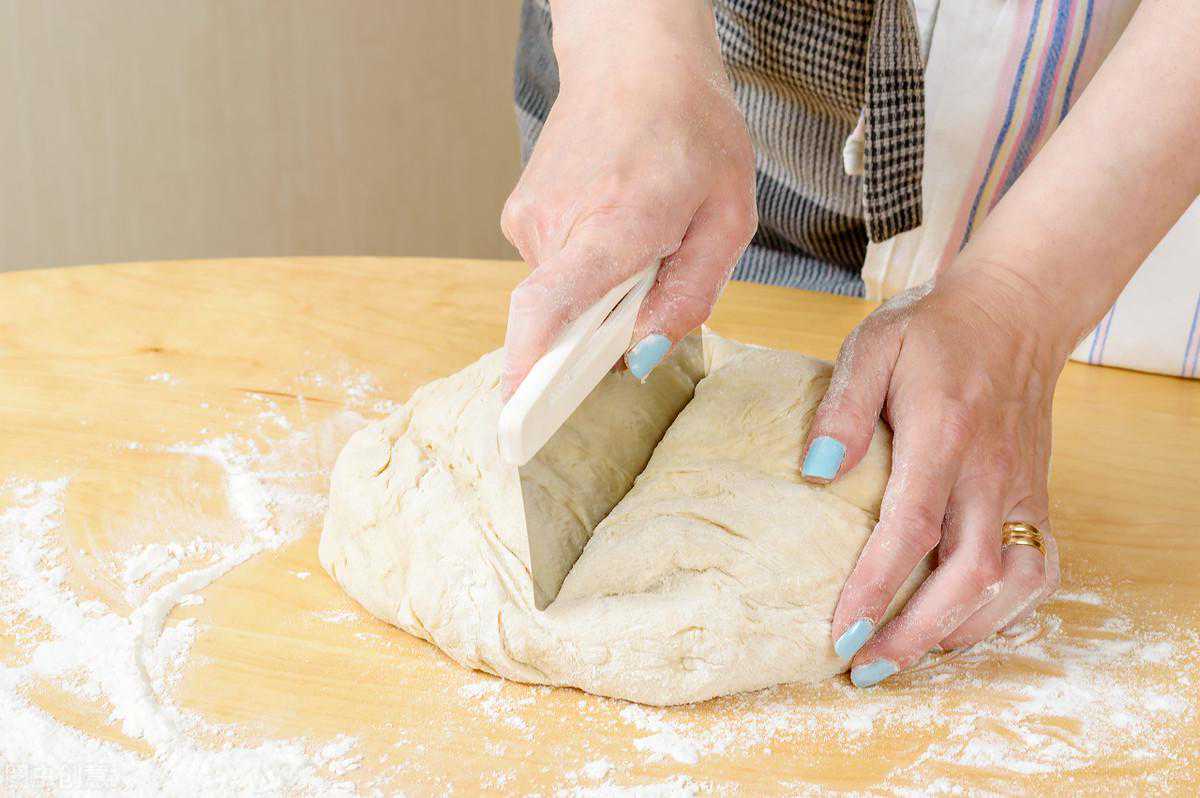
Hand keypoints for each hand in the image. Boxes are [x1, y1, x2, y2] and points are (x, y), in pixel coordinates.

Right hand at [499, 0, 756, 396]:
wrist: (635, 62)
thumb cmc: (691, 131)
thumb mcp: (727, 215)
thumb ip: (691, 293)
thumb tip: (642, 354)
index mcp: (616, 219)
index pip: (551, 304)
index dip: (529, 366)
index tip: (515, 414)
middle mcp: (556, 222)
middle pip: (567, 319)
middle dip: (610, 328)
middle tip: (657, 271)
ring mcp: (528, 218)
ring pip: (563, 297)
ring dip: (604, 293)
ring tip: (641, 235)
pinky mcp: (520, 216)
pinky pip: (554, 272)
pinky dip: (588, 270)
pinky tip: (616, 226)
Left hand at [802, 262, 1066, 686]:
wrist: (1015, 313)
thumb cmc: (933, 331)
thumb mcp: (872, 346)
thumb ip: (842, 406)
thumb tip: (816, 470)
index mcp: (945, 434)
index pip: (911, 527)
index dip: (876, 587)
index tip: (841, 633)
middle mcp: (990, 471)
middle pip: (967, 574)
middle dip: (915, 633)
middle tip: (864, 669)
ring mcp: (1021, 487)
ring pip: (1010, 583)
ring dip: (959, 630)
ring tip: (903, 656)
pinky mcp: (1037, 496)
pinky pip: (1038, 570)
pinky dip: (1004, 611)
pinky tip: (960, 624)